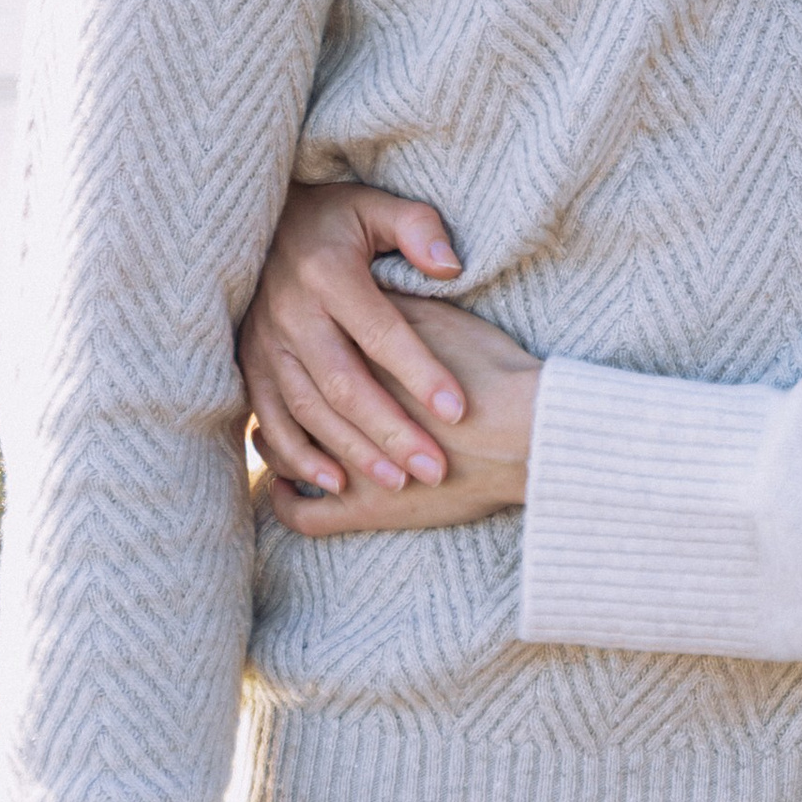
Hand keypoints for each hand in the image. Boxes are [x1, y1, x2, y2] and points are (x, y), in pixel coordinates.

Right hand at [238, 180, 470, 494]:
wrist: (260, 221)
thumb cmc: (335, 219)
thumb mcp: (376, 205)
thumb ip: (417, 228)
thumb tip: (450, 267)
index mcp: (328, 273)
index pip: (381, 332)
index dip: (420, 372)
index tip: (459, 410)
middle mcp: (290, 313)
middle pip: (345, 383)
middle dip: (393, 431)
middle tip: (436, 469)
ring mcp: (264, 343)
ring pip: (310, 410)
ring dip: (353, 451)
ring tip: (400, 483)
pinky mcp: (250, 365)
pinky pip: (270, 419)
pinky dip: (298, 455)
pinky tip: (335, 482)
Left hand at [265, 297, 540, 536]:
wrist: (533, 432)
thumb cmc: (493, 368)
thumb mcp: (439, 314)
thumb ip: (391, 297)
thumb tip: (364, 285)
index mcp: (356, 356)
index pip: (314, 353)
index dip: (302, 350)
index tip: (297, 345)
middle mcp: (341, 410)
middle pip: (298, 403)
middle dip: (285, 398)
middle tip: (273, 393)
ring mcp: (349, 466)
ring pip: (291, 453)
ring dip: (277, 445)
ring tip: (268, 438)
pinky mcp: (364, 511)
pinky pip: (304, 516)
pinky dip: (286, 503)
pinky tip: (284, 491)